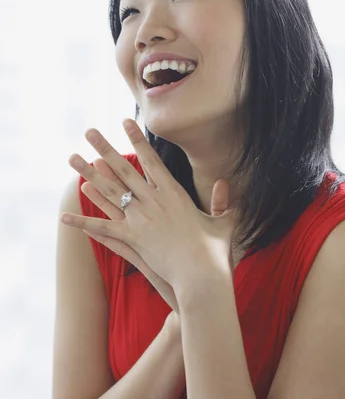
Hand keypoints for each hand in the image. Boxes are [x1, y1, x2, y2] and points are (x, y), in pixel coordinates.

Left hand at [61, 119, 236, 291]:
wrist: (203, 276)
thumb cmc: (215, 251)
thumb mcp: (222, 223)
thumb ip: (222, 202)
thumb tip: (225, 183)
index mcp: (175, 193)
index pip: (151, 160)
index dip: (137, 140)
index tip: (125, 122)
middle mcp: (154, 201)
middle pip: (124, 170)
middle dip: (105, 148)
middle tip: (89, 131)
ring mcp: (141, 219)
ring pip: (109, 192)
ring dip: (89, 174)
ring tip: (72, 158)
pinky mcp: (132, 239)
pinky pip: (103, 228)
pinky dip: (83, 223)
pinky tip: (64, 217)